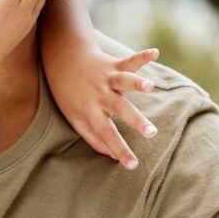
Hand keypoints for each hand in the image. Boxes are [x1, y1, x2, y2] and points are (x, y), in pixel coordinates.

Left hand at [47, 46, 159, 169]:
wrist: (62, 60)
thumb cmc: (69, 94)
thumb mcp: (74, 118)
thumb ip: (93, 137)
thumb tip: (112, 156)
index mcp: (91, 110)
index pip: (106, 134)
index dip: (119, 150)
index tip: (133, 165)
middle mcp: (100, 94)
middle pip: (120, 109)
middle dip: (136, 120)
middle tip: (151, 132)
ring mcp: (107, 78)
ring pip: (124, 81)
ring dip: (137, 83)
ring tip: (150, 86)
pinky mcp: (113, 65)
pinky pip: (129, 60)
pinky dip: (142, 56)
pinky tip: (155, 53)